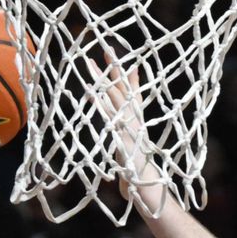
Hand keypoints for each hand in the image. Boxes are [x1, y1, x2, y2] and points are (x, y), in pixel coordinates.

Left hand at [89, 51, 156, 199]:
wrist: (147, 187)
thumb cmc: (140, 182)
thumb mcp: (131, 169)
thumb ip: (125, 170)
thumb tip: (122, 186)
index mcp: (138, 125)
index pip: (136, 97)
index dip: (133, 80)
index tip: (132, 64)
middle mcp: (134, 121)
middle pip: (123, 90)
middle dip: (115, 69)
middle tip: (107, 49)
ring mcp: (128, 125)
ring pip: (113, 97)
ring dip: (102, 79)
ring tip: (91, 62)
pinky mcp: (120, 133)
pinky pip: (107, 114)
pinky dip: (98, 102)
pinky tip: (89, 90)